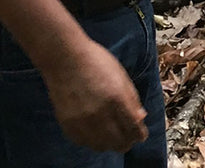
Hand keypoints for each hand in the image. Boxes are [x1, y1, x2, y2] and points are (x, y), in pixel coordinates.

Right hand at [42, 36, 147, 151]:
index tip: (140, 134)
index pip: (133, 129)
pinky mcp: (68, 124)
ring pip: (102, 146)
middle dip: (127, 142)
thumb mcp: (120, 74)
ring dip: (110, 143)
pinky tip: (95, 132)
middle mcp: (100, 113)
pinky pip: (84, 142)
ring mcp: (83, 121)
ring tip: (112, 136)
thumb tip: (140, 119)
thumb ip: (132, 98)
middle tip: (128, 137)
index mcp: (117, 98)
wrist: (64, 57)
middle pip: (119, 143)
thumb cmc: (95, 60)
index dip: (140, 134)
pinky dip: (92, 140)